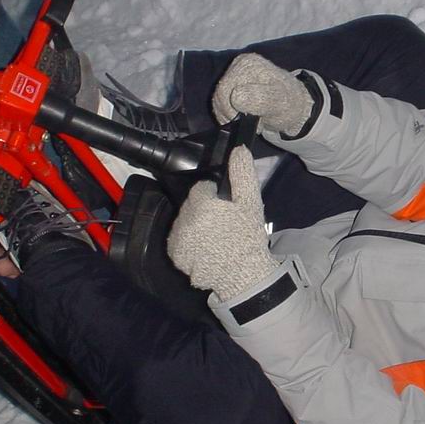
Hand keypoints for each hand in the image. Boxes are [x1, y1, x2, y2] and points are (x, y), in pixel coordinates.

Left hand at [167, 146, 277, 301]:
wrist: (242, 275)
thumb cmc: (247, 237)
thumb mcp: (250, 204)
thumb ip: (243, 174)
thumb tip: (238, 149)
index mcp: (201, 203)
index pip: (201, 189)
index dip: (213, 195)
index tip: (224, 206)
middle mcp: (183, 219)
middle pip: (191, 205)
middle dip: (203, 209)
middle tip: (222, 222)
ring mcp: (176, 238)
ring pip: (184, 221)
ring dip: (194, 224)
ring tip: (214, 236)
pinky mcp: (174, 254)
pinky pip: (178, 240)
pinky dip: (187, 241)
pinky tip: (204, 248)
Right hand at [212, 53, 313, 135]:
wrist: (292, 108)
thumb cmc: (288, 104)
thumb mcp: (279, 102)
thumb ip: (260, 98)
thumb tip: (235, 96)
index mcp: (248, 63)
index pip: (225, 90)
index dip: (234, 110)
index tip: (255, 120)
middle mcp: (238, 65)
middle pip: (220, 96)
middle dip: (234, 114)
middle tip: (255, 122)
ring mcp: (233, 75)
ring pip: (218, 102)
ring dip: (233, 117)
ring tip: (253, 120)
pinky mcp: (230, 86)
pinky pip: (219, 105)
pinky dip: (230, 116)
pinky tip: (245, 118)